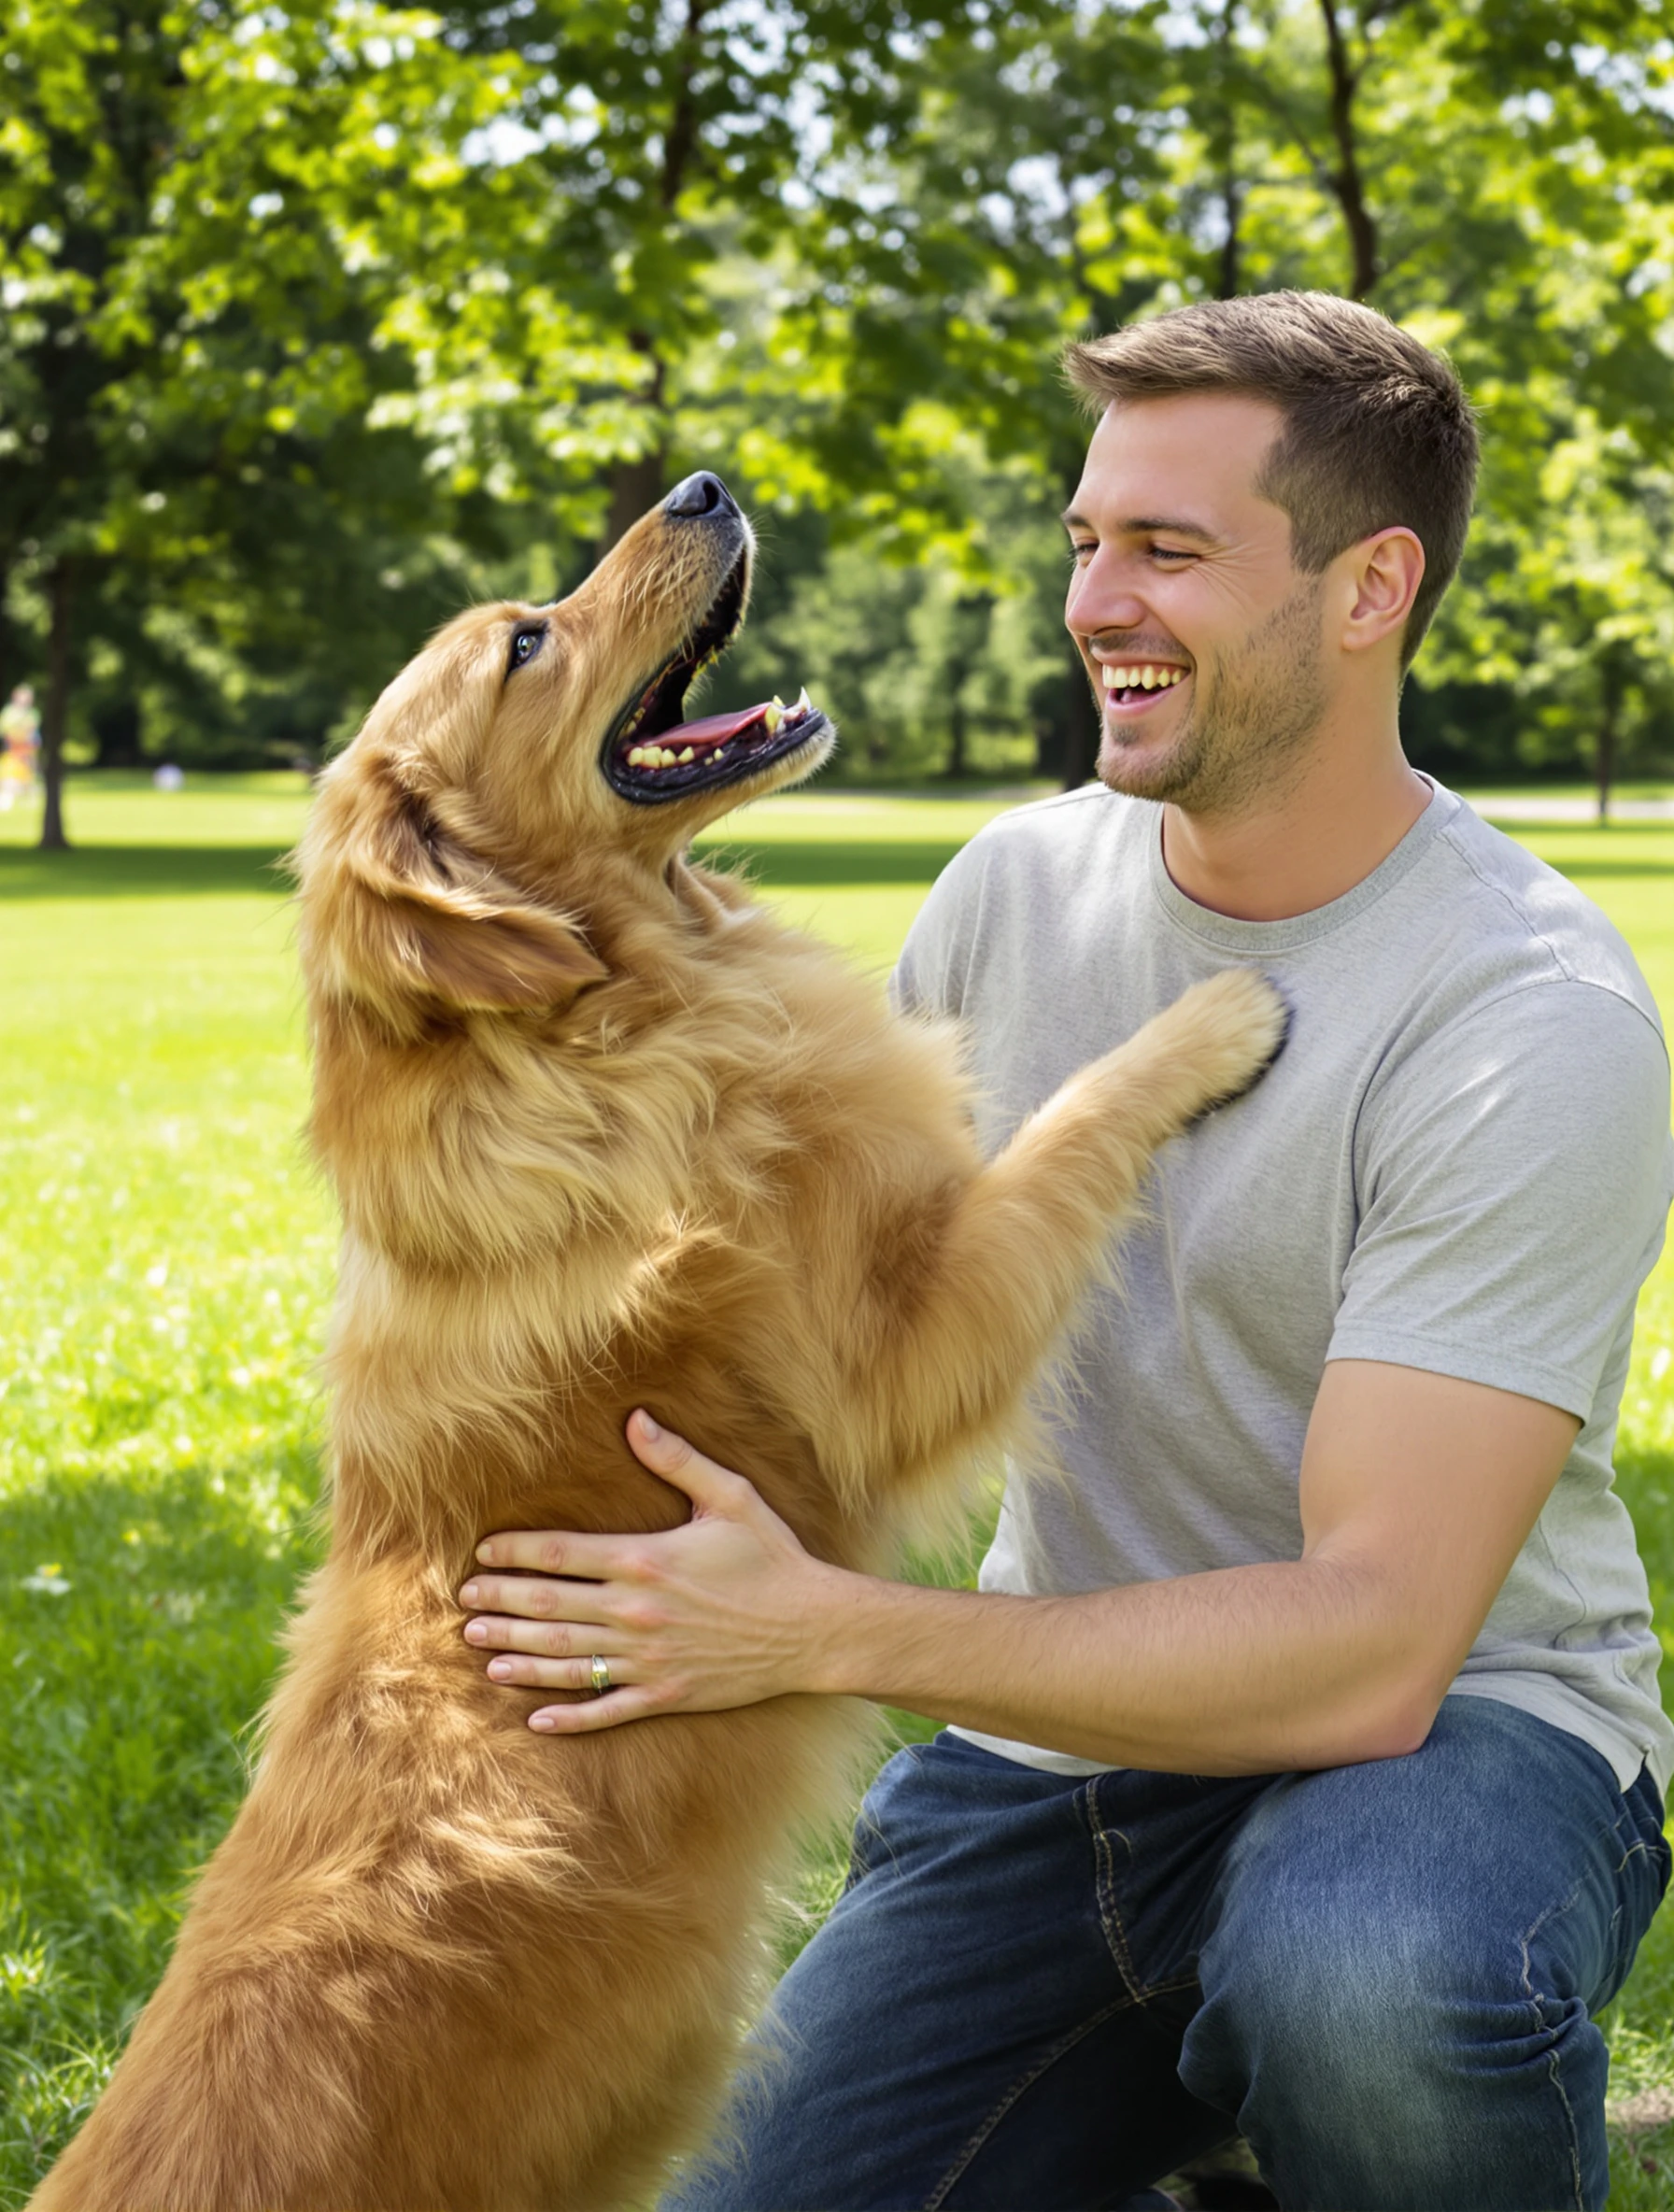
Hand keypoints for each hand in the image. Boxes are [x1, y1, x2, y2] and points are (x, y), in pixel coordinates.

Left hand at [458, 1410, 844, 1732]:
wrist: (812, 1628)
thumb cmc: (772, 1557)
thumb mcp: (730, 1497)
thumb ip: (677, 1459)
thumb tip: (636, 1417)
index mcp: (645, 1560)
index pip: (560, 1555)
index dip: (515, 1553)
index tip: (483, 1552)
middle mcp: (636, 1612)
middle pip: (550, 1607)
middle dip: (502, 1601)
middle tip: (464, 1601)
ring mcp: (647, 1659)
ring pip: (566, 1659)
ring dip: (518, 1652)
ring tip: (481, 1648)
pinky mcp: (665, 1694)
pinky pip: (605, 1708)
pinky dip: (568, 1715)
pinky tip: (533, 1716)